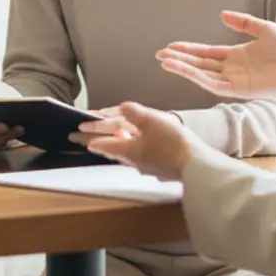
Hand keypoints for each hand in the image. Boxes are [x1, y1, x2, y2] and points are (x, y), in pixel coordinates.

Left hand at [77, 102, 195, 179]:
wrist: (198, 167)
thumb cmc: (173, 143)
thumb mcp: (152, 120)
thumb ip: (133, 112)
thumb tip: (120, 108)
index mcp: (128, 149)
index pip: (103, 141)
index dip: (90, 134)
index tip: (76, 132)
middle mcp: (134, 160)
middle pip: (111, 148)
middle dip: (94, 142)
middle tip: (79, 139)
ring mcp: (147, 166)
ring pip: (125, 153)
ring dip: (113, 144)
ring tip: (105, 140)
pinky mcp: (160, 167)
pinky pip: (139, 155)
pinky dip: (131, 148)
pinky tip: (136, 145)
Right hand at [156, 11, 275, 108]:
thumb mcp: (265, 29)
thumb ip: (243, 22)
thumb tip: (222, 14)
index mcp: (236, 56)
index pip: (206, 53)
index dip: (188, 49)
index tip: (171, 46)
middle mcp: (232, 70)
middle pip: (200, 64)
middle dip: (179, 59)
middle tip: (160, 54)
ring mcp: (234, 80)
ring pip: (202, 74)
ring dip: (183, 68)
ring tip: (165, 61)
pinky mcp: (239, 90)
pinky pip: (213, 84)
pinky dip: (197, 77)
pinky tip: (184, 69)